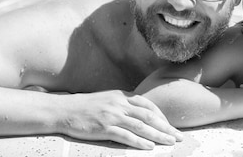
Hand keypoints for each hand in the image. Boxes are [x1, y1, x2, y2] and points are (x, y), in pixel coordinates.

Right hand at [56, 90, 182, 149]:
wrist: (64, 110)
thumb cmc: (85, 106)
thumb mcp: (107, 99)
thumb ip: (123, 104)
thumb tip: (139, 113)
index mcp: (122, 96)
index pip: (148, 105)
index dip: (162, 116)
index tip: (170, 126)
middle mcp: (120, 104)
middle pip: (149, 116)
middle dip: (166, 127)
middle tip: (178, 136)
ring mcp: (112, 116)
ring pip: (141, 126)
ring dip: (158, 135)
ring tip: (170, 142)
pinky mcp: (104, 127)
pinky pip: (126, 136)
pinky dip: (140, 141)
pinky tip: (150, 147)